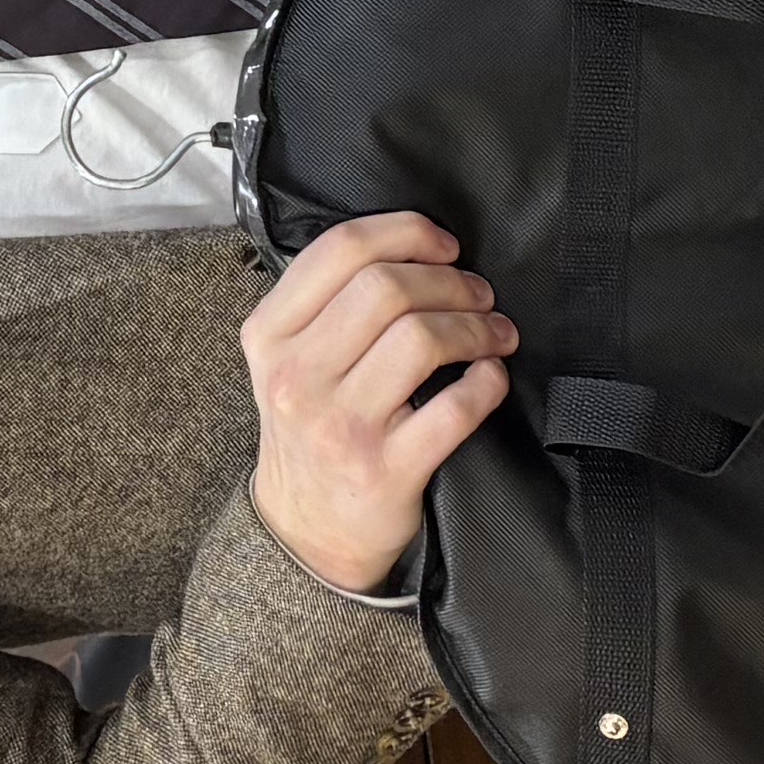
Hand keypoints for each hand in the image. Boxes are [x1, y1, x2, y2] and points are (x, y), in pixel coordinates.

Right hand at [243, 213, 515, 598]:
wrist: (305, 531)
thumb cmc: (309, 428)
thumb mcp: (286, 360)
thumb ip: (327, 302)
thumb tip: (415, 248)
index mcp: (270, 335)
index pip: (341, 250)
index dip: (406, 232)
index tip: (445, 244)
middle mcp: (297, 377)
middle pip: (388, 288)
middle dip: (450, 281)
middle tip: (479, 293)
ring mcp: (340, 426)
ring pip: (423, 339)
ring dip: (476, 326)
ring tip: (493, 331)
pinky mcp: (386, 470)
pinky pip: (455, 408)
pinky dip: (487, 382)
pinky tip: (492, 374)